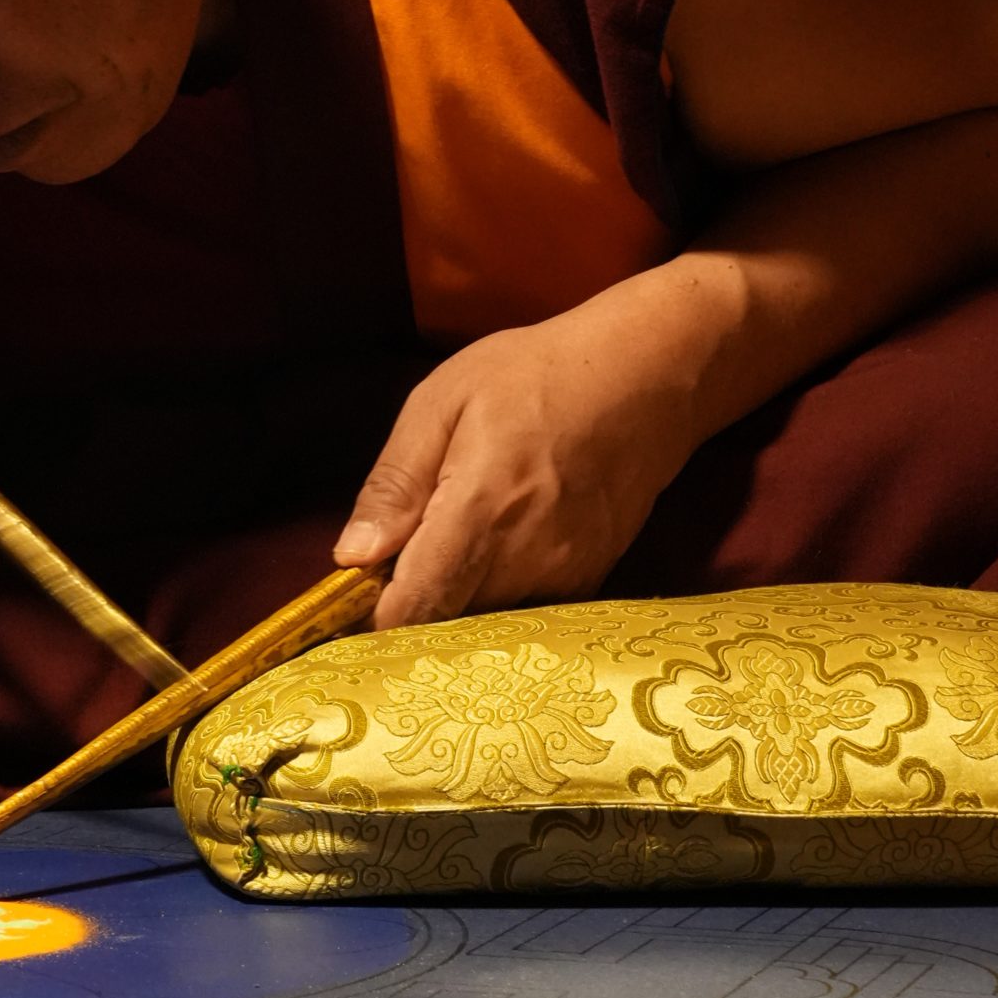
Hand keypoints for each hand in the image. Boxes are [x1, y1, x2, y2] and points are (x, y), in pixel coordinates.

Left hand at [333, 306, 691, 628]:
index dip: (377, 613)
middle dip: (416, 602)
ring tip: (456, 539)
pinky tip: (500, 545)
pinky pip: (526, 609)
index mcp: (478, 510)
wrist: (645, 377)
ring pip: (486, 620)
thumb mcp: (442, 401)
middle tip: (406, 552)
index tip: (360, 593)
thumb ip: (394, 484)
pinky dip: (501, 591)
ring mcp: (565, 575)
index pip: (415, 607)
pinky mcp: (591, 580)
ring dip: (459, 597)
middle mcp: (525, 558)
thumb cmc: (534, 375)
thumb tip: (352, 557)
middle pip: (446, 622)